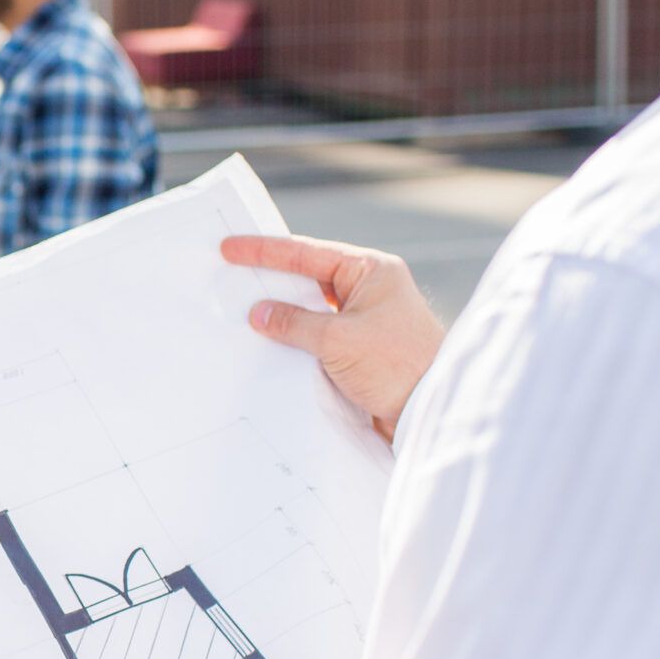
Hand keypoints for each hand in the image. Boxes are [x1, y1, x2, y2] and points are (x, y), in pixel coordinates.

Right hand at [223, 233, 444, 440]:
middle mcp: (369, 290)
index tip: (231, 248)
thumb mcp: (338, 340)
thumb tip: (259, 313)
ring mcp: (364, 319)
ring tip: (243, 312)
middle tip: (230, 276)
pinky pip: (318, 335)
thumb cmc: (400, 366)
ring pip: (312, 309)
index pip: (308, 253)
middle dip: (271, 280)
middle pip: (309, 278)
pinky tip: (270, 343)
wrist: (429, 410)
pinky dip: (295, 338)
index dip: (266, 250)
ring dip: (283, 314)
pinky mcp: (359, 348)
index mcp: (372, 271)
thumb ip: (294, 323)